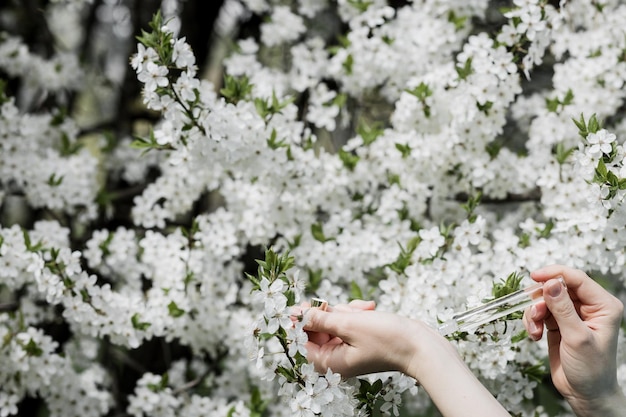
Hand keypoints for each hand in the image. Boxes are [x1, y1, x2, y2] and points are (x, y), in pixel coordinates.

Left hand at [303, 299, 427, 377]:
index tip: (300, 305)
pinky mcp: (360, 339)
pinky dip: (355, 313)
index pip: (301, 343)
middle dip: (327, 313)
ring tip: (362, 310)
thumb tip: (297, 314)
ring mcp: (349, 349)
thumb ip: (320, 319)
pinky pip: (348, 321)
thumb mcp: (348, 325)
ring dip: (344, 311)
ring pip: (333, 321)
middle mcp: (336, 359)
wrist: (420, 344)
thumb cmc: (386, 339)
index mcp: (329, 363)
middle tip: (331, 303)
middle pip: (316, 330)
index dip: (298, 323)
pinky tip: (368, 308)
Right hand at [523, 265, 624, 415]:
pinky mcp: (558, 323)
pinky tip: (535, 335)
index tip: (535, 277)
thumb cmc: (591, 370)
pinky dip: (532, 321)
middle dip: (541, 299)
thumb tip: (551, 283)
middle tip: (535, 314)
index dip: (555, 274)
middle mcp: (588, 307)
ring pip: (545, 299)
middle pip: (557, 287)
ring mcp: (571, 315)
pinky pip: (539, 312)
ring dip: (534, 312)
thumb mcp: (577, 338)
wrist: (585, 394)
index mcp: (603, 306)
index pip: (577, 279)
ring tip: (534, 329)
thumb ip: (562, 309)